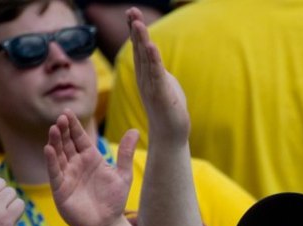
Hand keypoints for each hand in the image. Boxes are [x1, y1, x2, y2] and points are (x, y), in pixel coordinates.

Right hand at [45, 110, 136, 225]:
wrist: (107, 225)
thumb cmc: (114, 200)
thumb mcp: (123, 175)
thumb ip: (125, 153)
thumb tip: (134, 130)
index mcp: (90, 158)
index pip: (80, 138)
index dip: (74, 126)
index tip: (68, 112)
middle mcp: (76, 164)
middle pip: (67, 143)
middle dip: (63, 130)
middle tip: (61, 117)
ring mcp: (67, 175)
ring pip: (58, 155)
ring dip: (55, 142)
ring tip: (54, 129)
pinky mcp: (60, 188)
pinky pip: (54, 172)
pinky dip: (51, 161)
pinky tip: (48, 149)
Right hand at [129, 8, 189, 144]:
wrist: (170, 136)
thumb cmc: (168, 111)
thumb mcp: (165, 85)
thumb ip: (159, 71)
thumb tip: (157, 62)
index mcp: (145, 75)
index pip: (138, 49)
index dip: (134, 31)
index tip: (131, 13)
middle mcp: (144, 79)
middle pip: (138, 50)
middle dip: (135, 30)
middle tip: (131, 11)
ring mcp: (151, 87)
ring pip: (145, 60)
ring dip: (141, 40)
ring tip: (138, 24)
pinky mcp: (161, 95)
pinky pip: (156, 74)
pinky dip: (153, 60)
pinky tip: (151, 46)